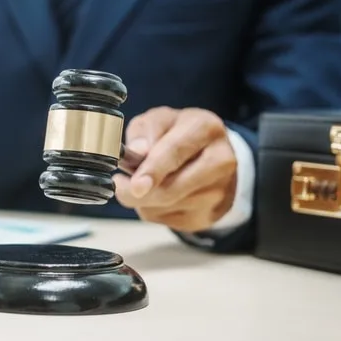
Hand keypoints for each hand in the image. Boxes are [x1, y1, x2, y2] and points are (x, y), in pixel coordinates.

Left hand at [114, 107, 237, 232]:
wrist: (211, 155)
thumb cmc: (179, 134)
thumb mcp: (159, 120)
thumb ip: (145, 131)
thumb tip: (137, 151)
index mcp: (206, 128)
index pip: (176, 151)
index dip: (153, 170)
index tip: (136, 185)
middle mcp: (220, 161)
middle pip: (171, 188)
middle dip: (138, 192)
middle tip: (120, 185)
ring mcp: (218, 192)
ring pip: (166, 206)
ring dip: (144, 199)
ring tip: (143, 183)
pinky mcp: (209, 214)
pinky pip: (168, 219)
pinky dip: (154, 209)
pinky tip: (158, 194)